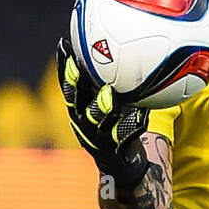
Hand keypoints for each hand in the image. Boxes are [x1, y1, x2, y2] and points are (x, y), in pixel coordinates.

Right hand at [56, 37, 148, 195]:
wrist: (121, 164)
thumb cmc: (113, 125)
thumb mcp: (104, 104)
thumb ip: (104, 82)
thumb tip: (110, 45)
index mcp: (79, 111)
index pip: (68, 87)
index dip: (64, 68)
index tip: (65, 46)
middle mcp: (84, 125)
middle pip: (76, 104)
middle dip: (75, 86)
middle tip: (78, 67)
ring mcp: (99, 138)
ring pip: (99, 122)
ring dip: (102, 107)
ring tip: (109, 94)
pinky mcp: (118, 150)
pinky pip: (127, 135)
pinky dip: (134, 124)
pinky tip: (144, 113)